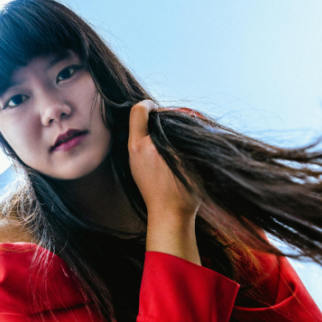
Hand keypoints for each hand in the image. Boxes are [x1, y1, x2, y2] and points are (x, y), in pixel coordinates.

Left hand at [128, 100, 201, 263]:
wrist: (170, 217)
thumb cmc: (183, 190)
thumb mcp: (188, 160)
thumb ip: (182, 137)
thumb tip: (184, 118)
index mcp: (144, 145)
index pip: (139, 111)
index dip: (150, 104)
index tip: (160, 108)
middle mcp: (135, 149)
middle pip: (138, 121)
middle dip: (153, 118)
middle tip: (168, 121)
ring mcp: (133, 160)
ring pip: (139, 134)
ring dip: (151, 130)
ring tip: (168, 136)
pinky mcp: (135, 169)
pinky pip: (140, 146)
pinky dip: (149, 142)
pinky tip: (164, 150)